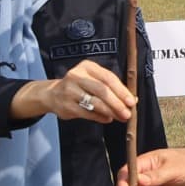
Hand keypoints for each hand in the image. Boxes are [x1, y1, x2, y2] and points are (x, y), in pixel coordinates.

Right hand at [23, 59, 138, 122]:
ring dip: (110, 112)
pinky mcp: (66, 105)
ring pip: (95, 103)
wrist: (53, 94)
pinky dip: (100, 117)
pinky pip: (87, 113)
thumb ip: (111, 88)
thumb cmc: (80, 86)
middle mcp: (77, 76)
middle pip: (102, 90)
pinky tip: (107, 119)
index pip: (108, 77)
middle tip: (127, 113)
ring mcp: (70, 91)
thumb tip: (132, 100)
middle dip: (117, 103)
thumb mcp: (94, 80)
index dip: (121, 90)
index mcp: (87, 67)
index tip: (132, 101)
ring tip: (120, 117)